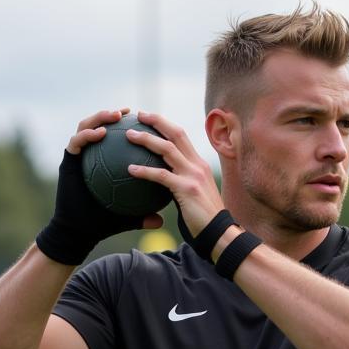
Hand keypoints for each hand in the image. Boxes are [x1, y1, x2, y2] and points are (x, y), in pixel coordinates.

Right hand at [36, 109, 162, 265]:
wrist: (79, 232)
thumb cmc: (103, 223)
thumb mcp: (128, 217)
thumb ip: (144, 215)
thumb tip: (162, 220)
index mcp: (104, 164)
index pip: (115, 140)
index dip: (128, 128)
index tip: (144, 122)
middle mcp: (90, 156)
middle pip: (101, 126)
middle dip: (113, 114)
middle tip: (128, 112)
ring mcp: (78, 156)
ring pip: (86, 126)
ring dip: (100, 118)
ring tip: (115, 116)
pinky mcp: (67, 160)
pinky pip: (76, 142)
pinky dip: (88, 135)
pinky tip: (101, 134)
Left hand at [125, 111, 225, 238]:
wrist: (220, 233)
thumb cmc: (204, 219)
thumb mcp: (195, 196)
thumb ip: (181, 185)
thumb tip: (163, 184)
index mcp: (199, 165)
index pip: (182, 137)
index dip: (165, 125)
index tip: (150, 119)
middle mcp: (197, 165)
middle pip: (176, 134)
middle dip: (156, 121)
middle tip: (138, 115)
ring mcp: (193, 176)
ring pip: (167, 149)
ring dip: (146, 139)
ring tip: (129, 135)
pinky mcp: (187, 189)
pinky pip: (161, 175)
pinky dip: (145, 171)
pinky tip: (130, 169)